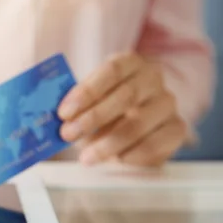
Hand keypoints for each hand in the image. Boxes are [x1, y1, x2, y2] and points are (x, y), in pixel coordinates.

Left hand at [58, 52, 187, 165]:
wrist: (136, 123)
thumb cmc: (103, 107)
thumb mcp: (88, 100)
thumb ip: (73, 106)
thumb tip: (46, 119)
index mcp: (130, 63)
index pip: (112, 70)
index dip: (87, 91)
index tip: (64, 113)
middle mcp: (153, 79)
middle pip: (125, 96)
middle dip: (92, 118)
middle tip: (68, 135)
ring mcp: (167, 104)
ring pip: (138, 124)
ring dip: (107, 144)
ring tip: (86, 157)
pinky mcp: (176, 129)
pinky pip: (154, 145)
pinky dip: (131, 155)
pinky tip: (116, 159)